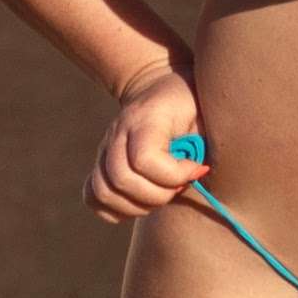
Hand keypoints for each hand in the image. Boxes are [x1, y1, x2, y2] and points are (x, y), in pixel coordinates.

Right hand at [82, 60, 209, 223]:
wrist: (159, 88)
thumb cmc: (190, 103)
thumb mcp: (205, 112)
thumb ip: (203, 141)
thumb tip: (200, 173)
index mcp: (146, 117)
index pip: (144, 159)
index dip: (174, 175)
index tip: (197, 169)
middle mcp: (118, 133)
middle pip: (120, 180)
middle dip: (157, 195)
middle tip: (180, 186)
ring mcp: (105, 149)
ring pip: (103, 192)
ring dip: (137, 206)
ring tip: (162, 194)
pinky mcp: (100, 164)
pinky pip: (93, 197)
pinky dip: (116, 209)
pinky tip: (141, 201)